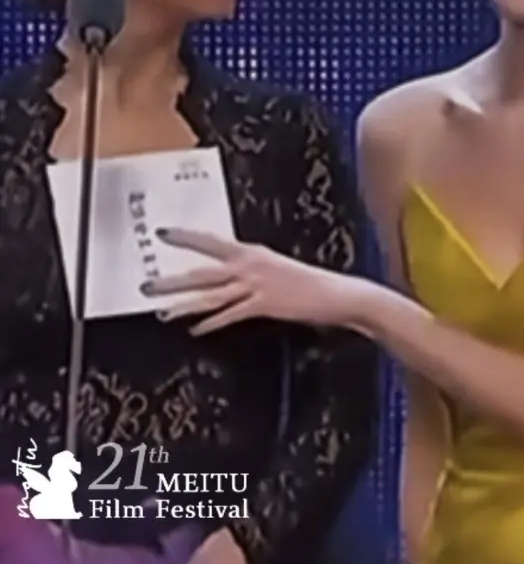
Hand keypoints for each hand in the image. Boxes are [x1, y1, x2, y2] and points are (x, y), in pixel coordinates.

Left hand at [145, 228, 368, 335]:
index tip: (163, 233)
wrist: (336, 293)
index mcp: (252, 252)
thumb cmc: (309, 283)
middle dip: (172, 279)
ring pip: (211, 294)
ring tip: (162, 311)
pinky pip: (231, 314)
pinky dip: (212, 322)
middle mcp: (250, 264)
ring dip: (185, 304)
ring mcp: (256, 284)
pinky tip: (196, 329)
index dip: (186, 237)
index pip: (211, 242)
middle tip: (146, 283)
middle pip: (203, 271)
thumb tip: (232, 278)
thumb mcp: (277, 268)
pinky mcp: (265, 304)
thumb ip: (252, 270)